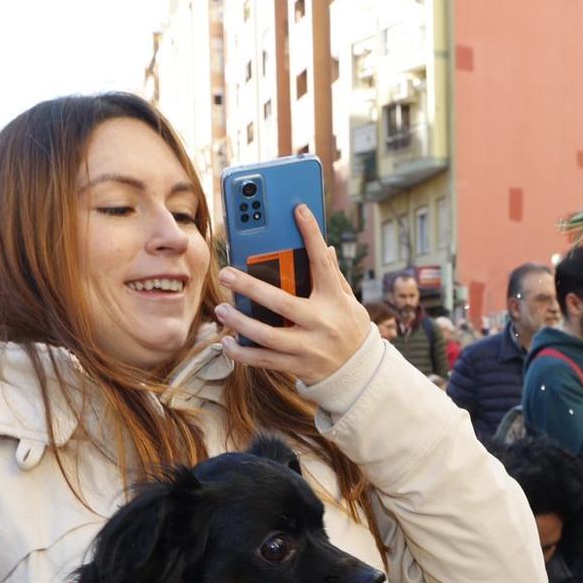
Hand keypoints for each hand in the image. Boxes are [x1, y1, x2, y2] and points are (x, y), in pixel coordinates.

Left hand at [216, 206, 373, 383]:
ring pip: (268, 336)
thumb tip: (327, 248)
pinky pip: (265, 361)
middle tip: (225, 273)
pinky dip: (243, 354)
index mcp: (335, 300)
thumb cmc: (349, 328)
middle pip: (282, 303)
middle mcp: (321, 323)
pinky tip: (228, 343)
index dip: (312, 235)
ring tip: (222, 309)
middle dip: (250, 287)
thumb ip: (334, 276)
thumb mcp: (348, 300)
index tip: (298, 209)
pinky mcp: (298, 366)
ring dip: (240, 323)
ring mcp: (309, 348)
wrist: (360, 372)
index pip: (323, 263)